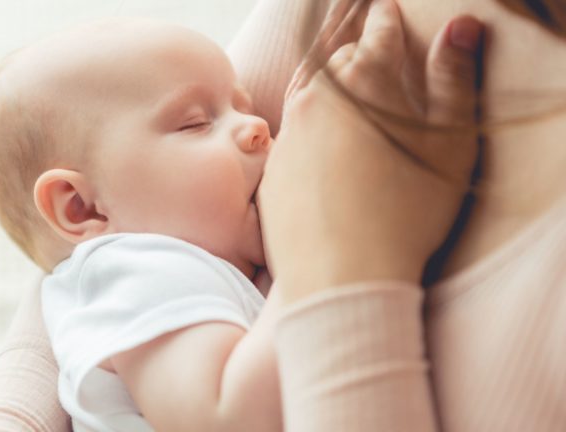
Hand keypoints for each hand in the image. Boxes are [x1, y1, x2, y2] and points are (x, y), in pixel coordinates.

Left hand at [258, 0, 484, 300]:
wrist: (341, 275)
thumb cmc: (407, 215)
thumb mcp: (450, 148)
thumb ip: (454, 82)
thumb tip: (460, 28)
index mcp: (366, 83)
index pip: (380, 33)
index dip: (388, 22)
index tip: (389, 14)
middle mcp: (318, 98)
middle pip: (341, 60)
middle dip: (359, 54)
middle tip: (372, 56)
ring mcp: (289, 133)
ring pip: (310, 91)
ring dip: (328, 84)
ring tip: (344, 88)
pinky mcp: (272, 167)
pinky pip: (291, 133)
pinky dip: (308, 127)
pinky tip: (321, 143)